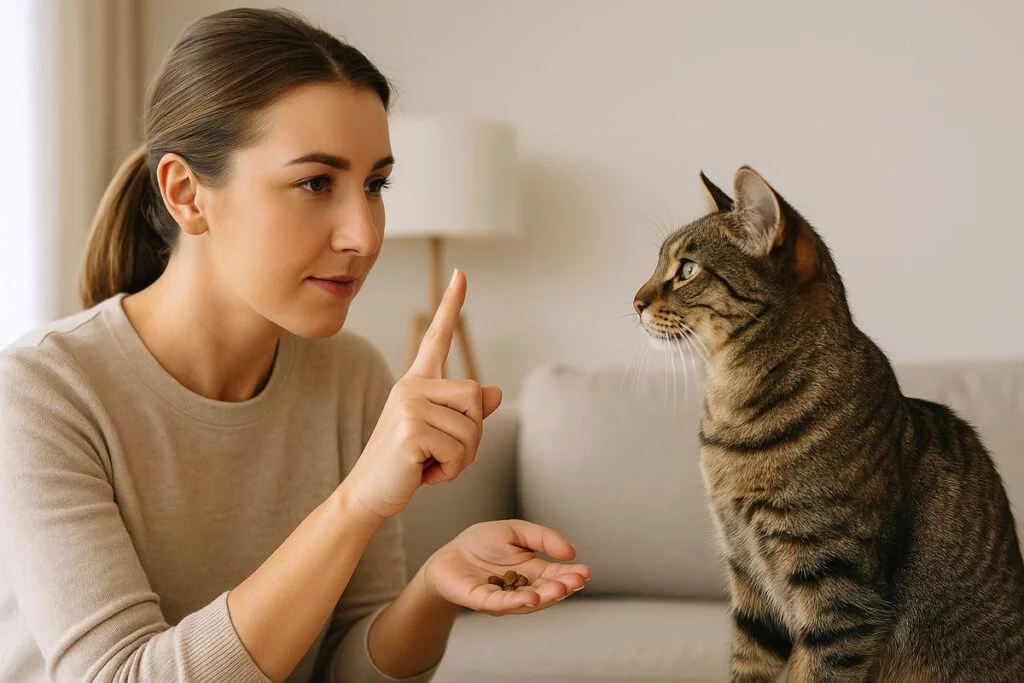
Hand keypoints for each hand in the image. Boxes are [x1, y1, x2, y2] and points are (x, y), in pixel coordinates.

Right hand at [343, 269, 502, 522]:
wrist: (369, 494)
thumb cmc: (406, 463)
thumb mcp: (440, 434)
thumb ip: (466, 413)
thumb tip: (497, 392)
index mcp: (417, 382)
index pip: (437, 336)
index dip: (452, 305)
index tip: (461, 273)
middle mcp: (411, 386)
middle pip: (476, 396)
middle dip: (473, 435)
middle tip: (443, 454)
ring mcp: (408, 405)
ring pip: (472, 429)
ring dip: (462, 459)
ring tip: (431, 465)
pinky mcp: (411, 430)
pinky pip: (459, 450)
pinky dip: (450, 472)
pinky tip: (424, 474)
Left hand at [420, 520, 591, 614]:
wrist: (447, 555)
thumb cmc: (480, 544)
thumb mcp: (516, 531)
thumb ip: (542, 538)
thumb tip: (570, 551)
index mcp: (531, 571)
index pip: (555, 575)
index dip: (570, 575)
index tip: (586, 572)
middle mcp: (521, 588)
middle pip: (546, 591)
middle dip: (563, 586)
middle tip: (578, 581)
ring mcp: (503, 597)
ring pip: (528, 600)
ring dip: (546, 596)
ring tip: (562, 588)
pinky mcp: (482, 600)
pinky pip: (502, 602)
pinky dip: (517, 601)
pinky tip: (532, 598)